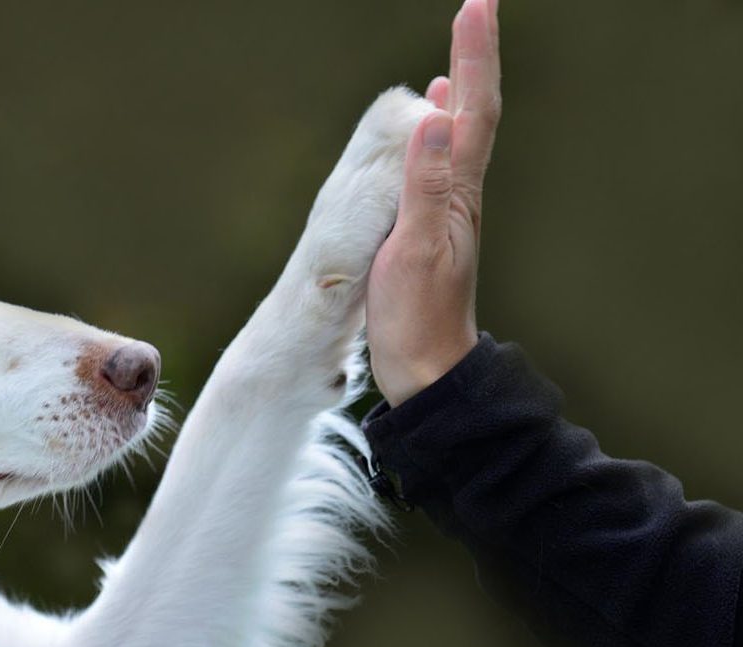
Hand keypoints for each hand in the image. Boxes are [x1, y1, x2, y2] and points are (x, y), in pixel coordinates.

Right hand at [366, 0, 501, 406]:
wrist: (425, 366)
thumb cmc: (416, 315)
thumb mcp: (416, 249)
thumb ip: (423, 184)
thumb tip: (433, 115)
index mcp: (457, 192)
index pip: (473, 110)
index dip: (475, 56)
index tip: (476, 6)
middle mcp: (459, 192)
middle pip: (474, 110)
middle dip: (474, 55)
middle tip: (475, 6)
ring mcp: (447, 207)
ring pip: (460, 132)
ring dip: (462, 85)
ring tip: (459, 48)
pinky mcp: (430, 222)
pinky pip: (440, 160)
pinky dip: (438, 129)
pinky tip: (431, 122)